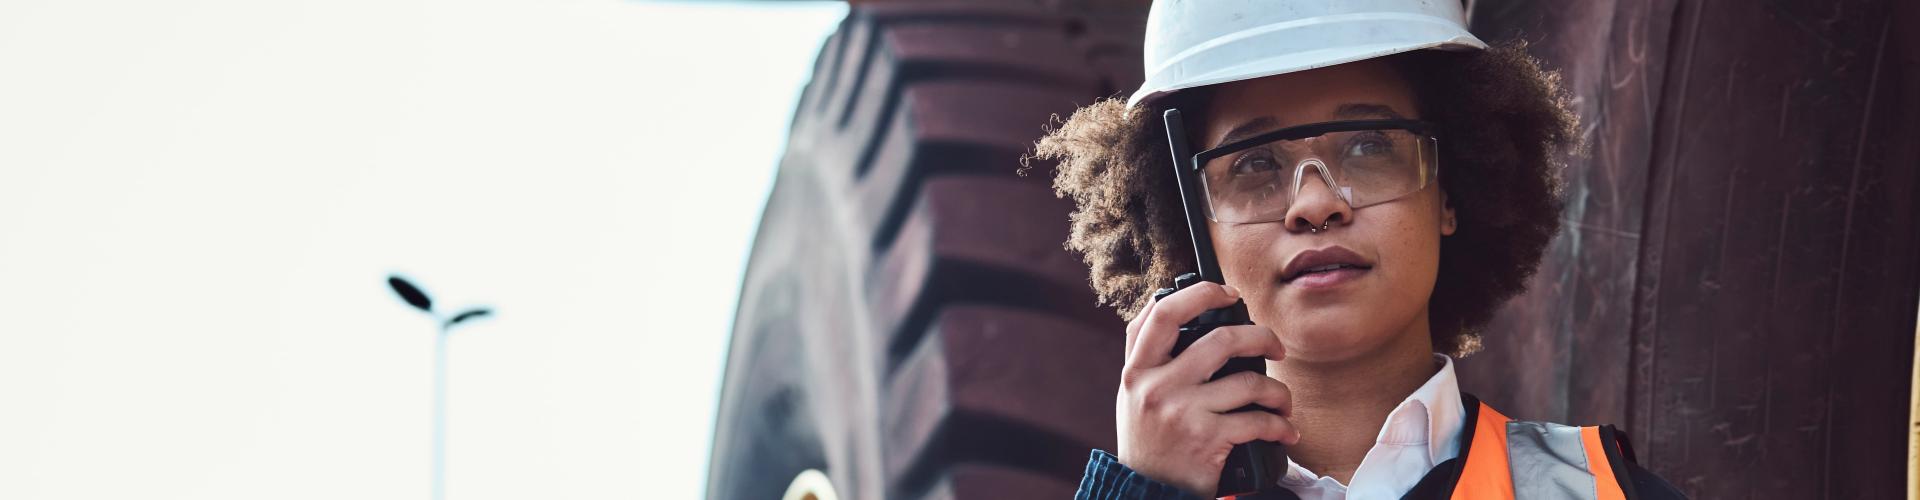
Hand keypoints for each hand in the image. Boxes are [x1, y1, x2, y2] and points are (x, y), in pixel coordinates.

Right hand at [1114, 282, 1298, 497]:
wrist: (1144, 492)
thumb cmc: (1147, 441)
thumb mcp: (1132, 395)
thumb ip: (1150, 358)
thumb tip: (1175, 306)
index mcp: (1137, 370)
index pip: (1162, 314)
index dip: (1199, 293)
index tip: (1227, 293)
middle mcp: (1157, 387)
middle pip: (1219, 339)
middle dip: (1260, 336)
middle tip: (1275, 345)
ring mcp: (1182, 412)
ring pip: (1248, 381)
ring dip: (1278, 390)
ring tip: (1282, 400)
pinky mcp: (1207, 439)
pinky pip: (1257, 420)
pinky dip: (1279, 426)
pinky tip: (1284, 430)